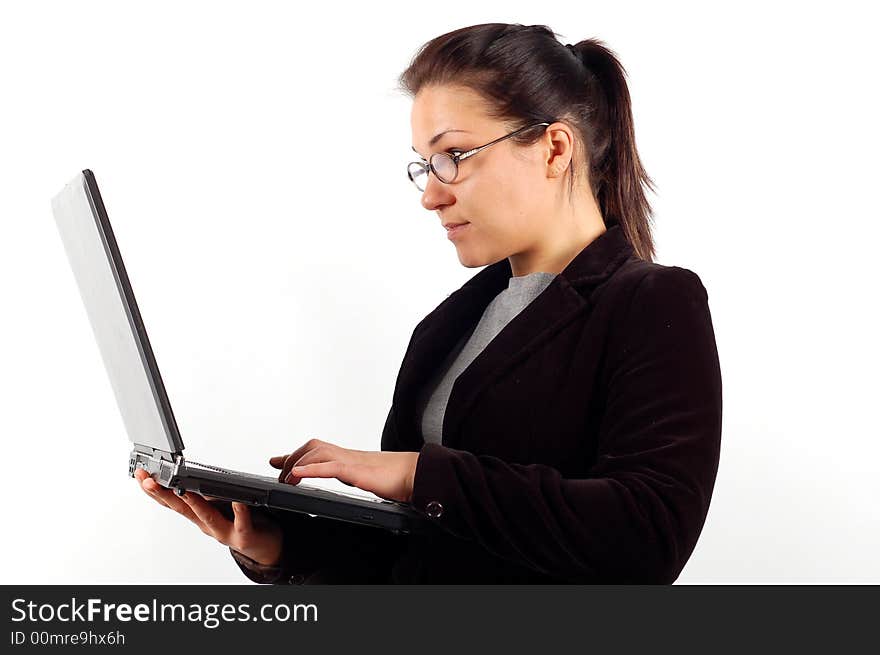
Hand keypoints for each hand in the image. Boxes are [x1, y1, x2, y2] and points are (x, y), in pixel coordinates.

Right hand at [134, 468, 282, 565]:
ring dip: (195, 504)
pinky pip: (242, 523)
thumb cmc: (240, 522)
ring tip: (185, 490)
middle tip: (148, 480)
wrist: (264, 547)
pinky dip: (240, 512)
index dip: (155, 490)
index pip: (172, 501)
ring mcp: (224, 532)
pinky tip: (239, 501)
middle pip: (182, 509)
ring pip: (207, 517)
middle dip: (163, 494)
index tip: (140, 475)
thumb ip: (204, 493)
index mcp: (198, 515)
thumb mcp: (217, 506)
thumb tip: (189, 474)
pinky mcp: (244, 537)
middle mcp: (207, 525)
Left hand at [270, 439, 419, 502]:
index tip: (275, 461)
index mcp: (349, 459)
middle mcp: (347, 456)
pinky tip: (297, 475)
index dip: (294, 455)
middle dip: (291, 459)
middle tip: (278, 475)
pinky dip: (311, 469)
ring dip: (297, 464)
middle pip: (312, 446)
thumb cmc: (399, 478)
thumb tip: (354, 481)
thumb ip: (356, 478)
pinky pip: (330, 467)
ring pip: (317, 453)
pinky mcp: (358, 471)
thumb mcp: (369, 479)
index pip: (316, 451)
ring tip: (285, 479)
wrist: (418, 475)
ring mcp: (352, 461)